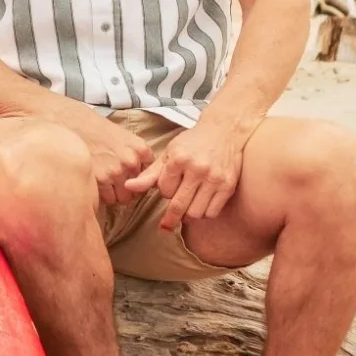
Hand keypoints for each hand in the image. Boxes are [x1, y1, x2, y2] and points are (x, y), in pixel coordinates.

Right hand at [60, 109, 155, 204]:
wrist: (72, 123)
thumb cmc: (95, 128)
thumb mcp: (123, 136)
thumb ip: (134, 155)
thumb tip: (139, 175)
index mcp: (140, 149)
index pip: (148, 176)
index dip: (137, 178)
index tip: (128, 177)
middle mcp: (131, 161)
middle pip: (136, 190)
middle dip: (126, 188)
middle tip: (113, 181)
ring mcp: (115, 172)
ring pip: (122, 198)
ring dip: (113, 194)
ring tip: (102, 183)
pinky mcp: (99, 180)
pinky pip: (107, 200)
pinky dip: (101, 196)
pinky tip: (95, 183)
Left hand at [125, 121, 247, 229]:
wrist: (224, 131)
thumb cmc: (192, 143)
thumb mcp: (168, 154)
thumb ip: (149, 174)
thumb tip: (128, 187)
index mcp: (179, 159)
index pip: (164, 190)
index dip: (164, 192)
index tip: (168, 188)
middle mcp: (197, 169)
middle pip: (179, 206)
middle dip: (170, 218)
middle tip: (166, 224)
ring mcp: (214, 178)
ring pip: (196, 213)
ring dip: (188, 215)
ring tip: (187, 208)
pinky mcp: (228, 186)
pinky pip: (212, 212)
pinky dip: (204, 214)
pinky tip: (201, 205)